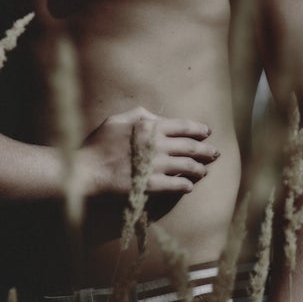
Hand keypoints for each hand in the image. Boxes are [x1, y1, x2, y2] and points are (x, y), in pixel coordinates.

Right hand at [75, 107, 220, 198]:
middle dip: (206, 150)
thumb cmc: (99, 144)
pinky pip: (176, 184)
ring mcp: (155, 165)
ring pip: (187, 166)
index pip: (182, 126)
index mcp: (149, 126)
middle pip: (190, 146)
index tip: (207, 133)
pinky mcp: (151, 184)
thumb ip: (139, 114)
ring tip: (204, 171)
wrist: (87, 170)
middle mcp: (156, 144)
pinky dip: (186, 185)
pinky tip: (189, 186)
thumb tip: (156, 117)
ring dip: (199, 169)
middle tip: (215, 154)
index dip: (198, 129)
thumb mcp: (117, 120)